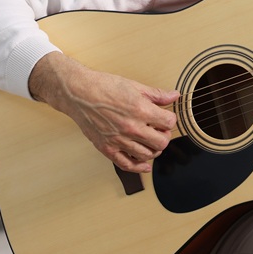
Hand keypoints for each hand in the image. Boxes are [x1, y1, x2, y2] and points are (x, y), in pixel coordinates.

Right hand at [28, 52, 178, 173]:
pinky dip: (138, 167)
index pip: (169, 123)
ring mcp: (119, 140)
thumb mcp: (134, 86)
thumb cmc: (104, 86)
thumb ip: (156, 94)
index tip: (166, 117)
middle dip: (164, 136)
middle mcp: (131, 128)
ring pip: (147, 155)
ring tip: (151, 142)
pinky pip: (126, 165)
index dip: (170, 120)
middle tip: (159, 130)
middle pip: (161, 142)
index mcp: (141, 110)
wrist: (78, 93)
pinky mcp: (107, 148)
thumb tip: (174, 96)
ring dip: (153, 150)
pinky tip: (145, 165)